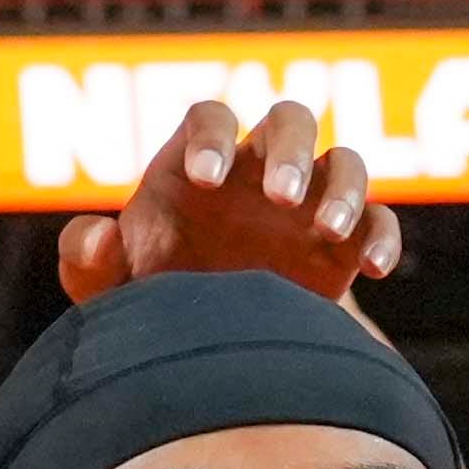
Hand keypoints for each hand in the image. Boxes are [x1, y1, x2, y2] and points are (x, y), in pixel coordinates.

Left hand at [58, 96, 402, 305]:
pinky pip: (378, 220)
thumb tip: (98, 238)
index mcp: (198, 165)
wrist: (205, 351)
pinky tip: (376, 268)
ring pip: (344, 160)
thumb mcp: (109, 292)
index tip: (205, 181)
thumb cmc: (151, 305)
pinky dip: (383, 234)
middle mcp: (257, 172)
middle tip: (279, 196)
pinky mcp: (345, 245)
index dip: (211, 137)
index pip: (211, 117)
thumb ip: (86, 262)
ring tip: (324, 229)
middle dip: (288, 150)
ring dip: (342, 185)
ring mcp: (307, 204)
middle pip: (290, 120)